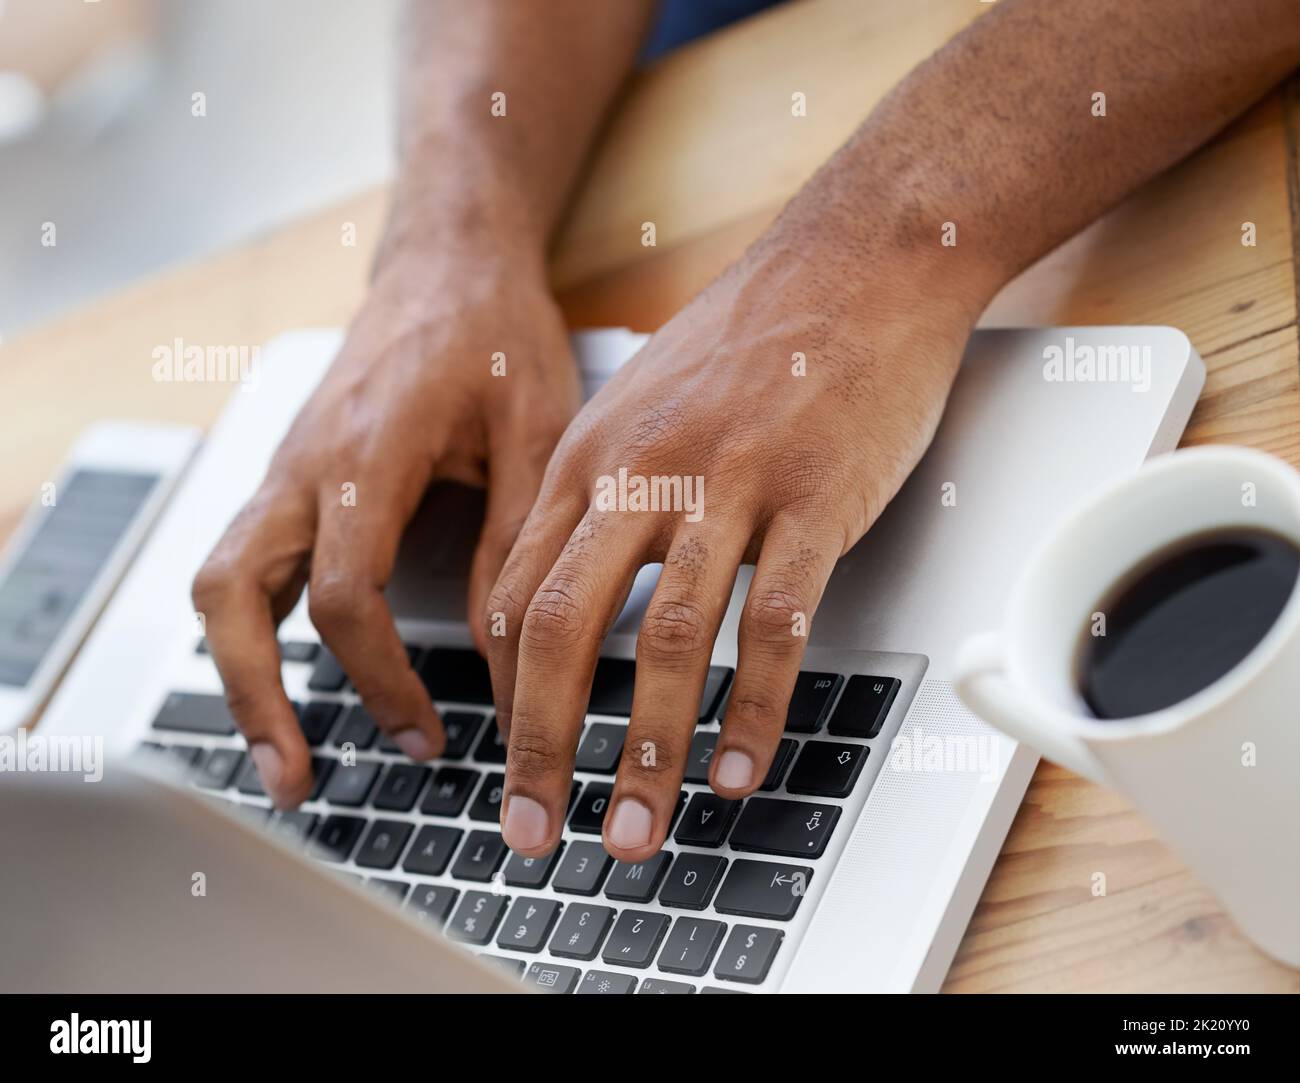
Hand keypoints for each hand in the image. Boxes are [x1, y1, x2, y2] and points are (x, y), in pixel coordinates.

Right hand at [193, 250, 579, 806]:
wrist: (450, 262)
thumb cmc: (498, 334)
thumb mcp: (537, 435)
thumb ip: (516, 546)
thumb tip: (510, 658)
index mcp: (366, 455)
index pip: (345, 595)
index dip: (384, 681)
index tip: (433, 733)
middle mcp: (304, 465)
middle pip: (231, 597)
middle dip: (253, 697)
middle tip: (294, 777)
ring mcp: (285, 468)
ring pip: (218, 581)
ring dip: (239, 671)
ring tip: (281, 750)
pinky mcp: (290, 473)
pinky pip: (244, 559)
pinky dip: (256, 626)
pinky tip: (296, 671)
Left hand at [487, 242, 974, 860]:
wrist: (856, 258)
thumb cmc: (751, 341)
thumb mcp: (639, 407)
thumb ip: (600, 495)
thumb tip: (570, 594)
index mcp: (587, 457)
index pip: (510, 597)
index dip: (500, 697)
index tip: (508, 762)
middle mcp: (641, 472)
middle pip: (558, 628)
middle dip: (537, 747)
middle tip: (534, 834)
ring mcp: (727, 483)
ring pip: (663, 638)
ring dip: (642, 750)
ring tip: (634, 831)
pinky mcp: (812, 496)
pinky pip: (773, 623)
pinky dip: (752, 709)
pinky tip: (740, 768)